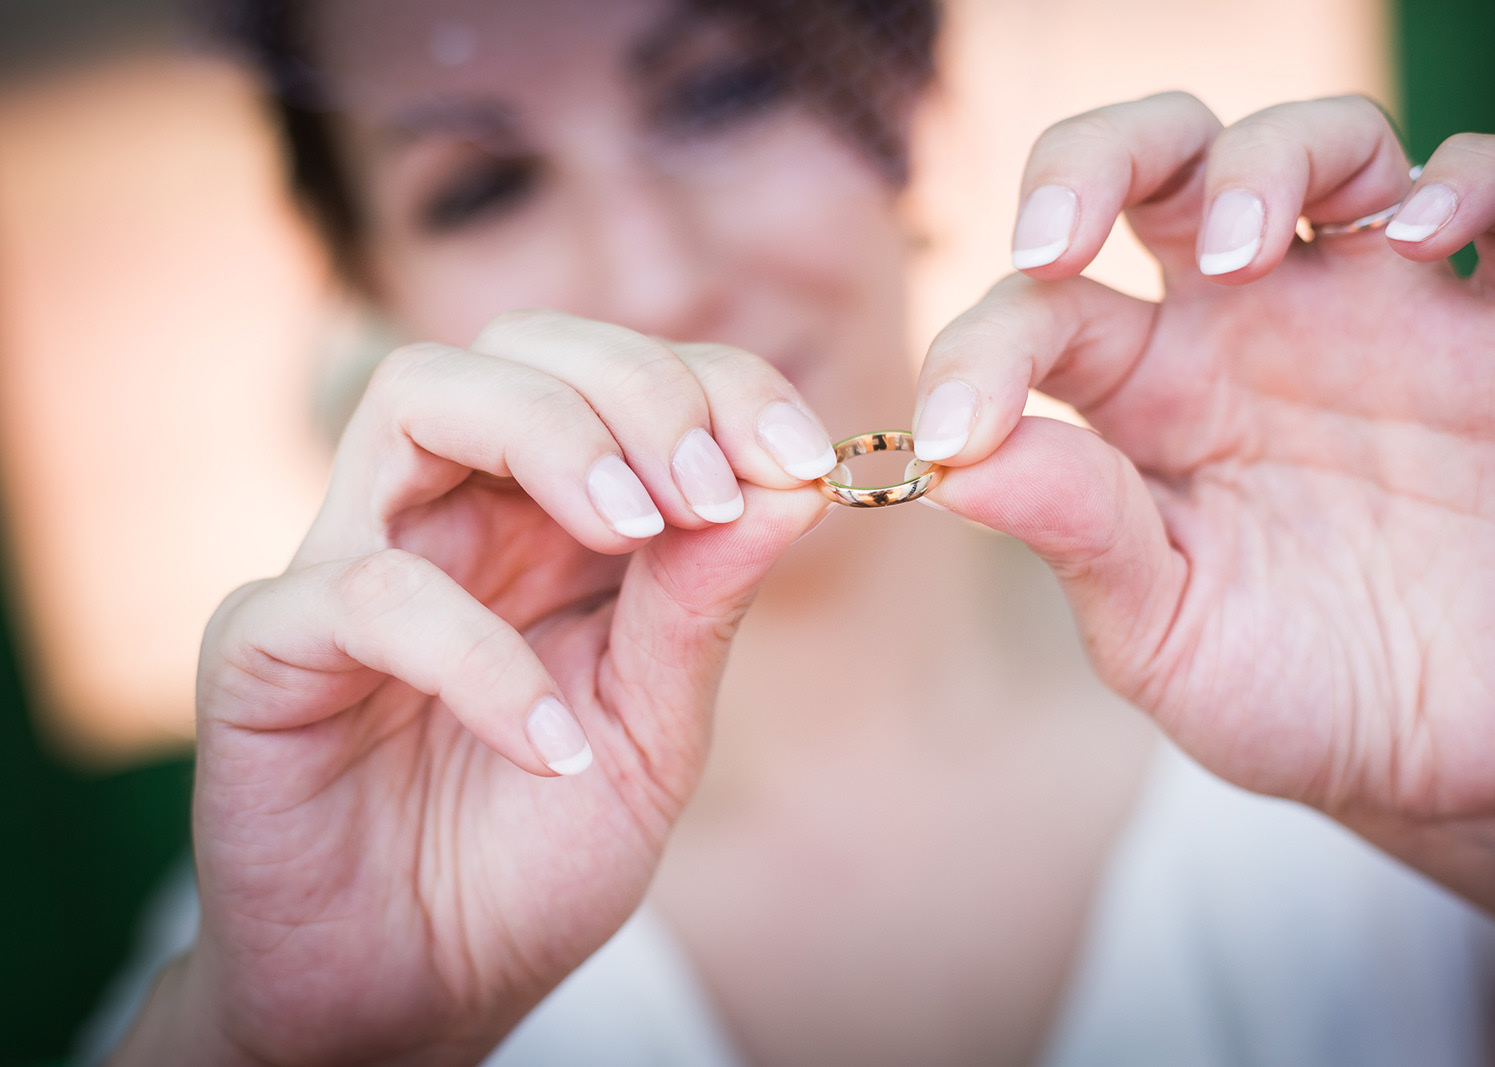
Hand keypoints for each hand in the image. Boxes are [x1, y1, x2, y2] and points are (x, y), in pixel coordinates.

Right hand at [114, 311, 833, 1065]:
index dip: (715, 386)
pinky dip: (478, 653)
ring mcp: (349, 565)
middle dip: (636, 389)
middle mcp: (446, 517)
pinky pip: (366, 592)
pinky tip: (556, 749)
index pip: (619, 375)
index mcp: (544, 520)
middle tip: (712, 490)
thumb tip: (794, 480)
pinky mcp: (268, 649)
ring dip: (550, 437)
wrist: (417, 994)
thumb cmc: (532, 853)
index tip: (799, 460)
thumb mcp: (652, 725)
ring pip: (418, 397)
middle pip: (519, 347)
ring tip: (639, 531)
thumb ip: (703, 601)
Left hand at [914, 93, 1494, 974]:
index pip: (1040, 314)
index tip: (957, 433)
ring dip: (1267, 164)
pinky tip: (1419, 237)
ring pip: (1324, 150)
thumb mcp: (1167, 636)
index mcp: (1146, 398)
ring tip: (1238, 252)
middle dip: (1092, 163)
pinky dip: (1472, 183)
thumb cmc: (1295, 694)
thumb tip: (953, 463)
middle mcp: (1250, 330)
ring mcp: (1383, 315)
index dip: (979, 352)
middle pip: (1158, 166)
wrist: (1457, 764)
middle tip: (1054, 239)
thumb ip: (1076, 537)